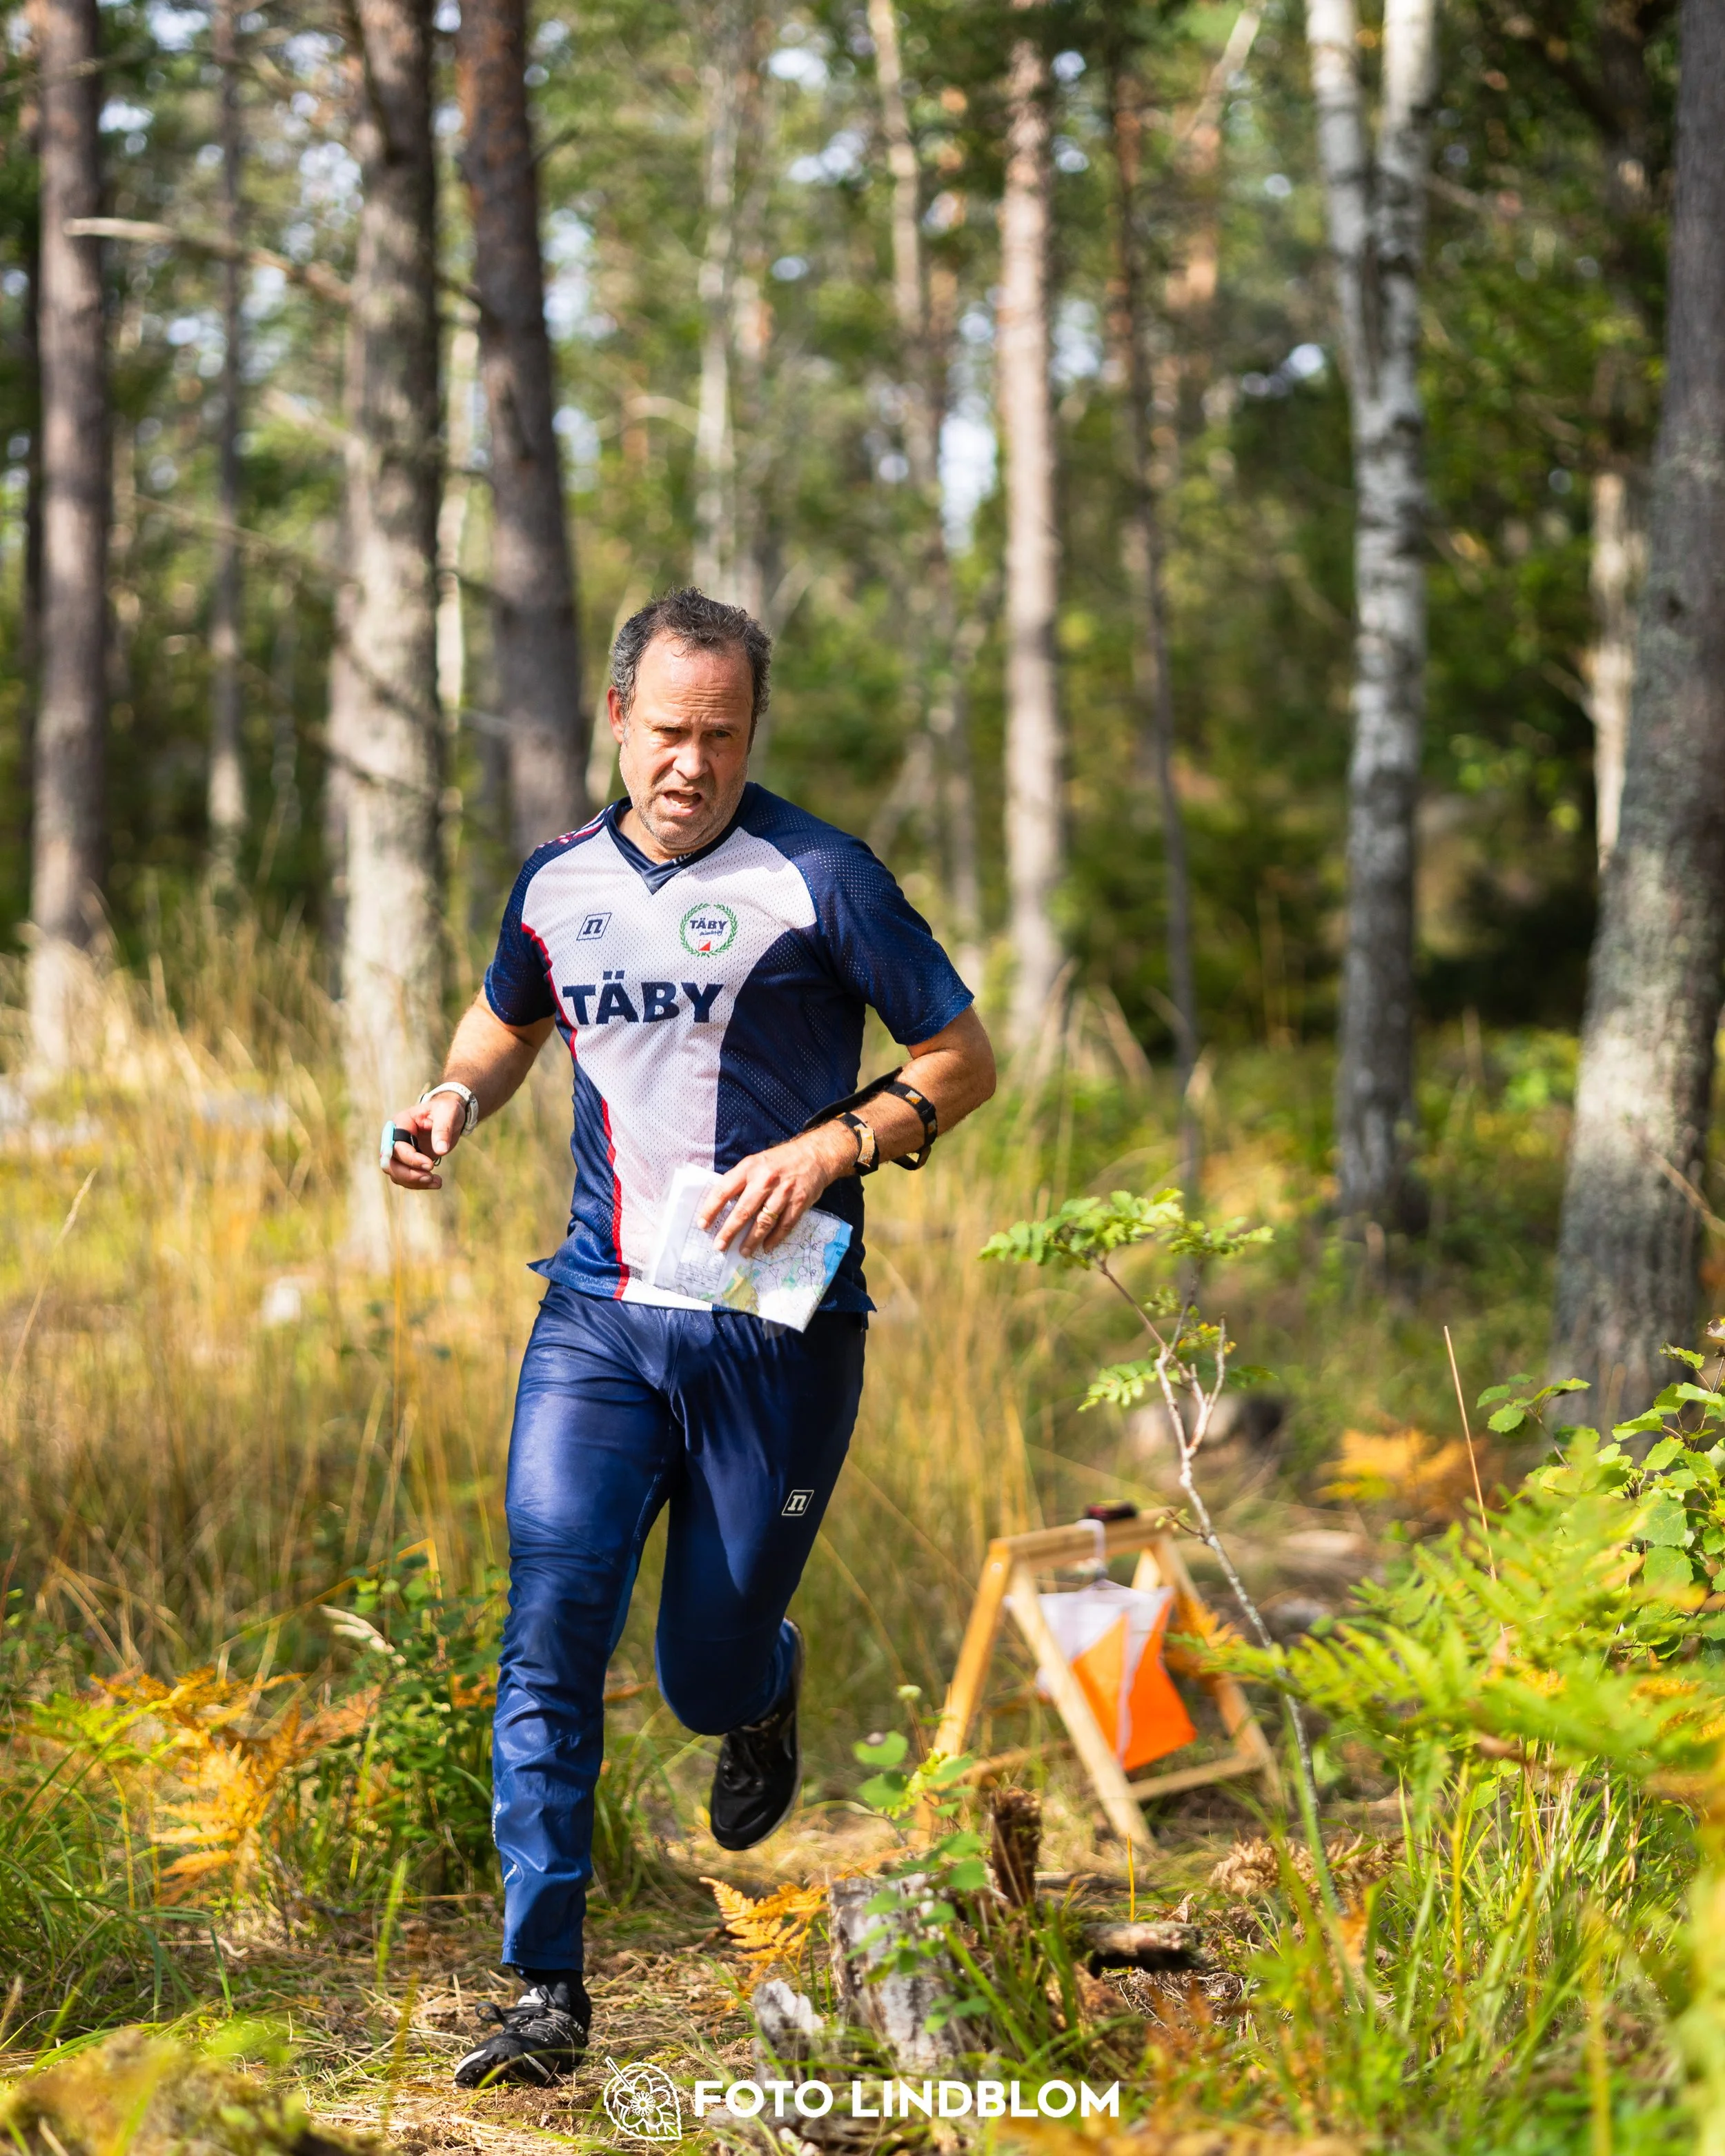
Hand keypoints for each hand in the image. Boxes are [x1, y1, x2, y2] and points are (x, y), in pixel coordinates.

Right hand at [382, 1092, 468, 1189]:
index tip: (430, 1165)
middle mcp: (395, 1138)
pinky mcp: (409, 1162)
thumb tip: (441, 1150)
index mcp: (400, 1123)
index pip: (396, 1146)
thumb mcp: (448, 1113)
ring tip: (436, 1181)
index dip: (410, 1158)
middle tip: (430, 1177)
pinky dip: (419, 1184)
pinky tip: (436, 1182)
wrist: (449, 1116)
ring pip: (396, 1174)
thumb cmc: (446, 1110)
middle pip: (390, 1163)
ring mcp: (400, 1152)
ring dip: (414, 1182)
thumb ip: (443, 1129)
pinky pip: (406, 1178)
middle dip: (409, 1174)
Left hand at [698, 1124, 852, 1255]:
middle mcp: (766, 1180)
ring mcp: (784, 1192)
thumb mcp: (755, 1162)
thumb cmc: (779, 1160)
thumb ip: (741, 1181)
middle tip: (719, 1245)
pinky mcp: (799, 1202)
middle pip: (743, 1211)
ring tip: (743, 1251)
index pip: (724, 1190)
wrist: (814, 1154)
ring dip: (752, 1240)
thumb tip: (722, 1205)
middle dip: (729, 1231)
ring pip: (764, 1221)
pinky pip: (784, 1225)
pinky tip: (766, 1246)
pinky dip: (775, 1238)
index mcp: (750, 1168)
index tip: (702, 1224)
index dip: (711, 1208)